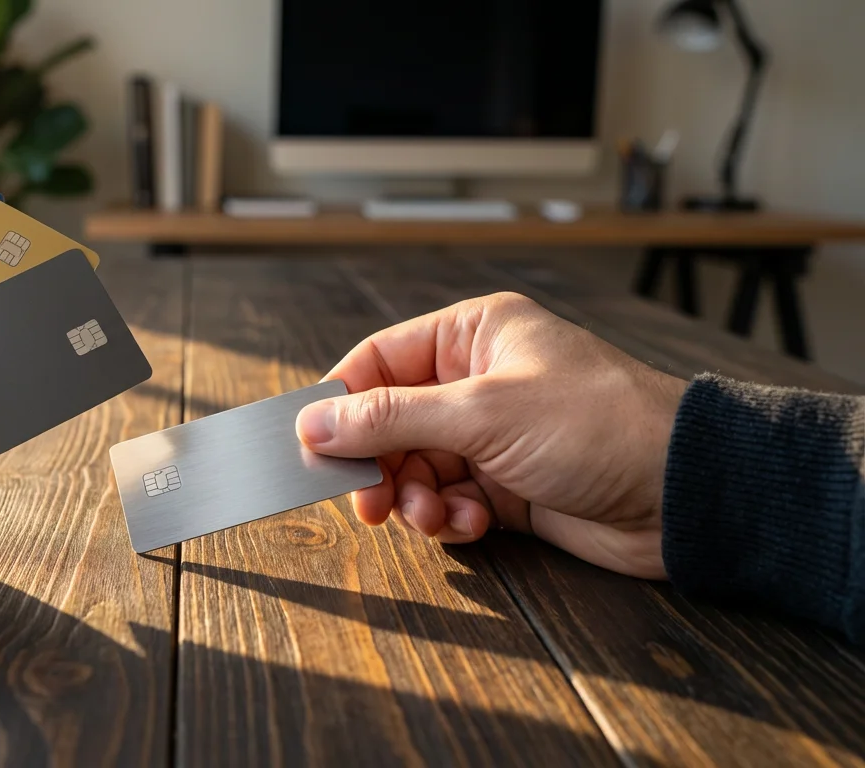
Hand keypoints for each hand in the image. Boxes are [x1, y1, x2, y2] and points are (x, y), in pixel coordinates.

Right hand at [296, 293, 686, 578]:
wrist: (684, 492)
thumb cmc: (598, 424)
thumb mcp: (482, 412)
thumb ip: (390, 418)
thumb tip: (313, 423)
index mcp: (474, 334)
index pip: (379, 360)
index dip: (342, 404)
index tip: (313, 447)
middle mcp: (479, 380)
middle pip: (391, 422)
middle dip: (380, 465)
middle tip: (370, 503)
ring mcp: (494, 435)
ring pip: (417, 468)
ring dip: (415, 498)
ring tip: (433, 516)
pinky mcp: (509, 485)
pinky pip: (450, 500)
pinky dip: (449, 518)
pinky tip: (471, 524)